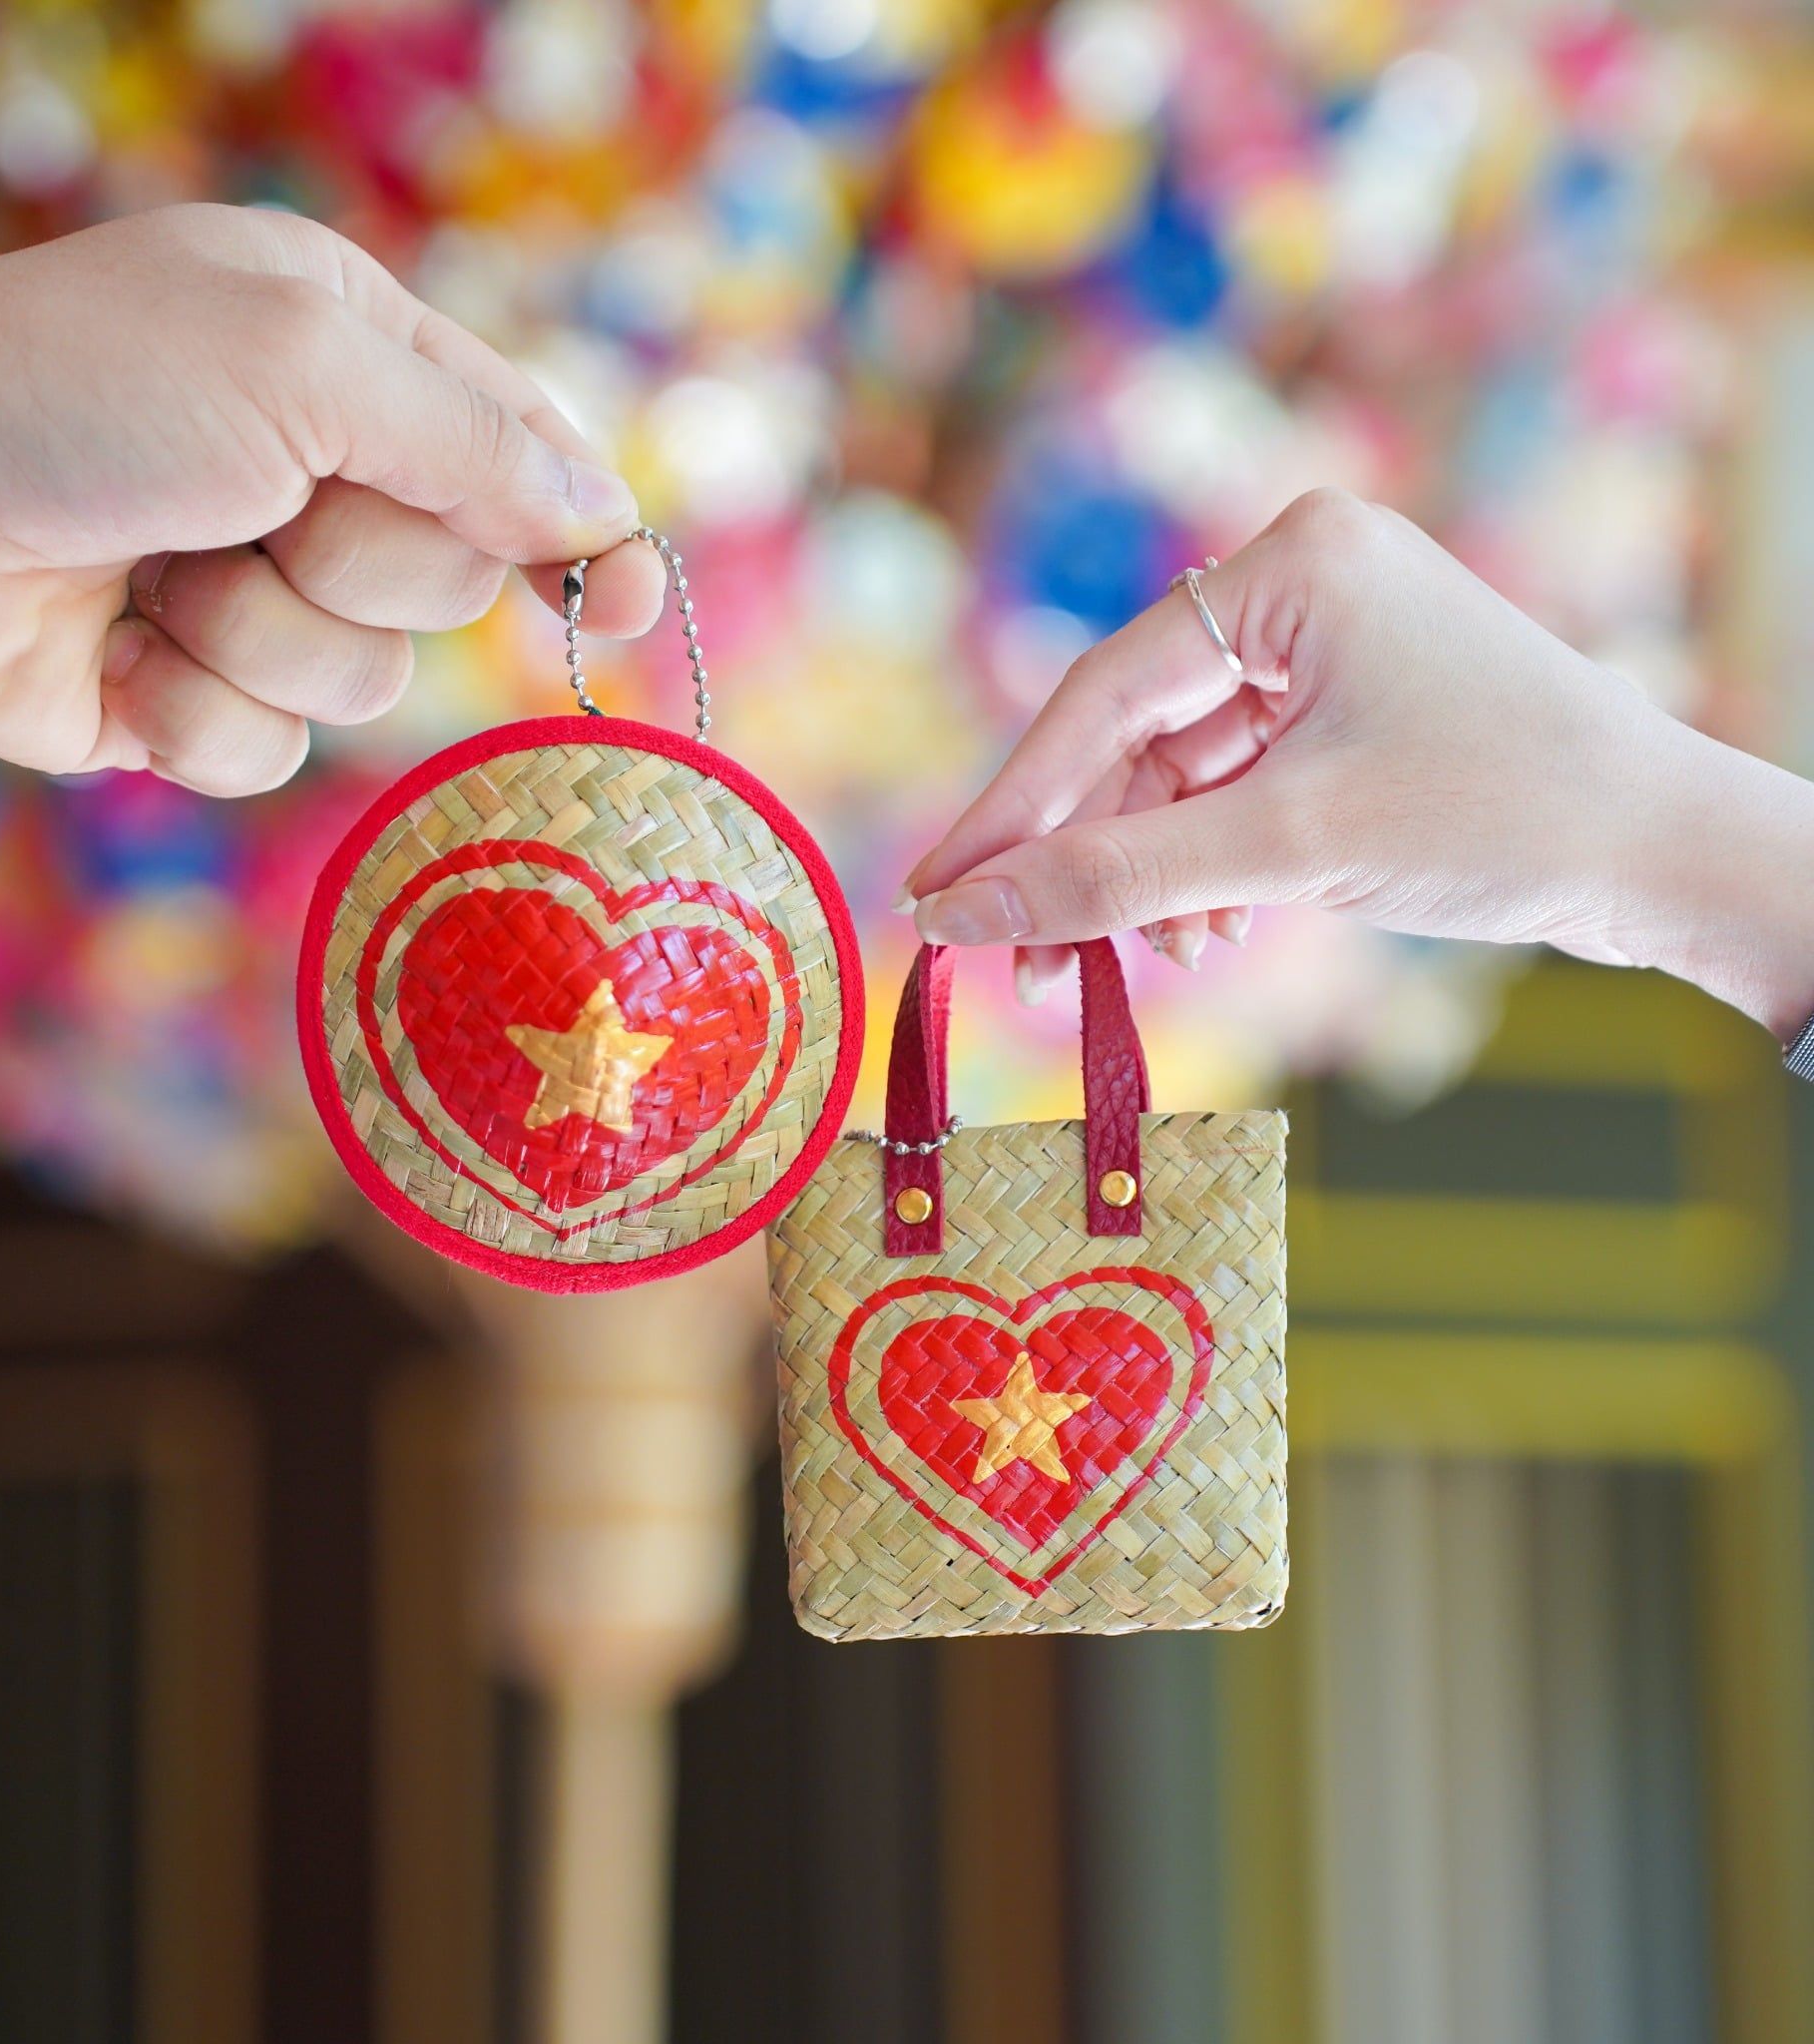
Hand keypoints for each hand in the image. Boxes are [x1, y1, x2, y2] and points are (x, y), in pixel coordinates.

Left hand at [0, 204, 663, 791]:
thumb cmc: (79, 396)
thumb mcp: (302, 369)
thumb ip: (474, 444)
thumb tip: (605, 512)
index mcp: (346, 352)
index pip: (517, 446)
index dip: (580, 524)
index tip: (634, 602)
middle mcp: (311, 469)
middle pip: (451, 578)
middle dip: (357, 565)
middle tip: (255, 511)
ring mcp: (252, 586)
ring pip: (367, 679)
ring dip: (260, 639)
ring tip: (158, 579)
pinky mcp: (194, 692)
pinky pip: (275, 749)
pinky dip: (198, 712)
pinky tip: (121, 655)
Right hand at [907, 489, 1813, 1037]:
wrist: (1671, 854)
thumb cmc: (1503, 815)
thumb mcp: (1288, 847)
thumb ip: (1111, 879)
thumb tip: (960, 914)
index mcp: (1289, 562)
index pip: (1101, 695)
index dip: (1011, 809)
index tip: (935, 896)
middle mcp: (1298, 581)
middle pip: (1133, 737)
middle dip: (1085, 859)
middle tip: (1020, 962)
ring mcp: (1325, 643)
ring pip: (1178, 774)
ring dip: (1151, 876)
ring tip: (1142, 963)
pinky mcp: (1346, 704)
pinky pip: (1234, 786)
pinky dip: (1209, 864)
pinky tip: (1210, 930)